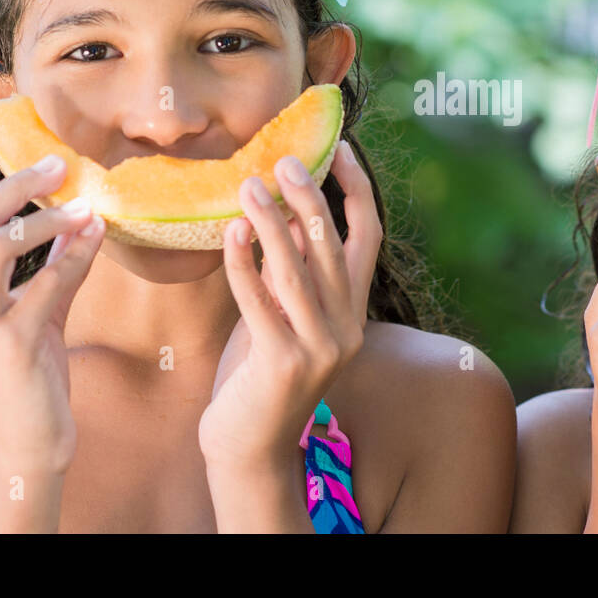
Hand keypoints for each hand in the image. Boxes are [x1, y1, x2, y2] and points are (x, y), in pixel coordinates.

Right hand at [0, 131, 103, 478]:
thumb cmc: (26, 383)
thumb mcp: (33, 317)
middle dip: (13, 184)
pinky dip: (75, 254)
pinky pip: (45, 282)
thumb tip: (81, 218)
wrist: (22, 454)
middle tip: (58, 163)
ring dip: (44, 215)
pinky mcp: (8, 347)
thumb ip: (50, 270)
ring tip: (83, 203)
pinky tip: (98, 237)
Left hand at [199, 141, 379, 473]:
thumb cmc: (260, 372)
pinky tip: (229, 234)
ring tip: (248, 186)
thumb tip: (280, 212)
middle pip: (334, 248)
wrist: (249, 446)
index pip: (368, 238)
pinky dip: (243, 265)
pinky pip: (260, 302)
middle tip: (285, 162)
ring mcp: (320, 348)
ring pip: (297, 271)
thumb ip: (290, 273)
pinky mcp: (284, 364)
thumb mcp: (284, 315)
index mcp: (354, 311)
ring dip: (270, 224)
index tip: (339, 151)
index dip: (357, 191)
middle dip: (310, 198)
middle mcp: (347, 328)